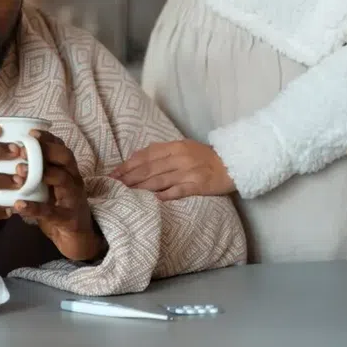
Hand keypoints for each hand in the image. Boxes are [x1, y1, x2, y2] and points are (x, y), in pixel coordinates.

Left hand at [13, 131, 106, 261]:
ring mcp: (73, 199)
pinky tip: (19, 205)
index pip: (61, 147)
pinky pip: (52, 211)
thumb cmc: (59, 208)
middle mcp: (74, 180)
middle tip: (22, 149)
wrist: (79, 239)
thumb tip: (9, 159)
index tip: (30, 132)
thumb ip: (37, 174)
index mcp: (69, 171)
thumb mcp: (50, 187)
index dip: (47, 138)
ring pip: (62, 179)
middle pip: (65, 157)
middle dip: (45, 150)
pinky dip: (35, 208)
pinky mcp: (68, 218)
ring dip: (40, 173)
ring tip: (19, 170)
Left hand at [110, 140, 235, 200]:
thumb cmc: (204, 156)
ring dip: (141, 187)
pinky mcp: (197, 185)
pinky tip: (153, 200)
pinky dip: (165, 195)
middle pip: (149, 168)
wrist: (232, 163)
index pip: (146, 156)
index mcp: (175, 147)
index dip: (128, 165)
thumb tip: (137, 158)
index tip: (114, 173)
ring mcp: (188, 172)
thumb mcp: (182, 147)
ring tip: (126, 193)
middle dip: (129, 177)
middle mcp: (180, 158)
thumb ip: (162, 152)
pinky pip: (178, 191)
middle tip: (114, 185)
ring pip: (159, 180)